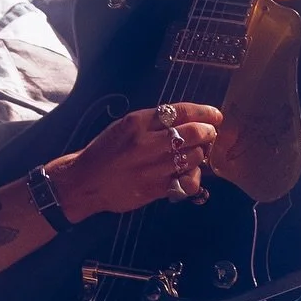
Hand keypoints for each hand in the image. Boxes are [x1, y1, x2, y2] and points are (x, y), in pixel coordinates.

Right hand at [52, 104, 220, 219]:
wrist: (85, 181)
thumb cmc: (105, 152)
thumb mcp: (125, 126)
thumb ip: (153, 122)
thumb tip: (186, 119)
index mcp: (138, 122)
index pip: (180, 111)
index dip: (204, 112)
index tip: (215, 115)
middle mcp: (146, 143)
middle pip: (192, 133)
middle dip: (208, 133)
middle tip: (210, 135)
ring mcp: (152, 167)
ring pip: (193, 157)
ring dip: (201, 154)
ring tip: (198, 153)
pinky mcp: (155, 188)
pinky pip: (186, 181)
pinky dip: (194, 176)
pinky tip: (189, 173)